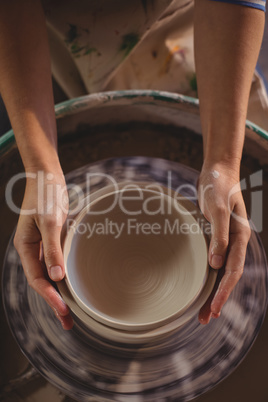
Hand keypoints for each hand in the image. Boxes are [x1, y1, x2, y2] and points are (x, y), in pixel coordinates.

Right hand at [13, 168, 72, 329]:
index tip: (63, 311)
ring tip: (71, 310)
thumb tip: (56, 277)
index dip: (49, 297)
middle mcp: (32, 250)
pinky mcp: (52, 239)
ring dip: (59, 292)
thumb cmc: (46, 195)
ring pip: (49, 274)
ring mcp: (42, 245)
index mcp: (26, 247)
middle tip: (68, 322)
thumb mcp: (49, 221)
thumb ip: (52, 248)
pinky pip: (56, 263)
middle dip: (54, 302)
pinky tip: (71, 284)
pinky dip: (63, 276)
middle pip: (42, 282)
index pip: (37, 279)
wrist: (47, 176)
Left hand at [197, 162, 250, 323]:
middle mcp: (234, 242)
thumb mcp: (218, 209)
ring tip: (202, 311)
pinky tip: (201, 284)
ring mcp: (225, 241)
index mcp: (240, 238)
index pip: (234, 271)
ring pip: (220, 272)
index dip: (225, 291)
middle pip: (228, 277)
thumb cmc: (219, 186)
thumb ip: (219, 236)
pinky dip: (208, 276)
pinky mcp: (215, 236)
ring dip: (212, 291)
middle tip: (205, 319)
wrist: (217, 171)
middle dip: (218, 299)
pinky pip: (213, 261)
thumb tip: (216, 265)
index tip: (215, 309)